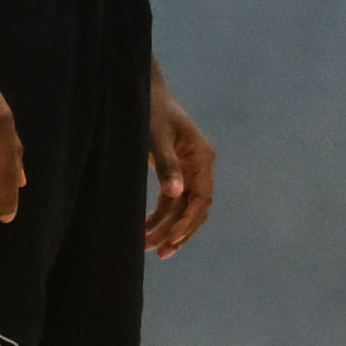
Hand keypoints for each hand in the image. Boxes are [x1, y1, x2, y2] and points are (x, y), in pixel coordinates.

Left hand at [144, 83, 220, 254]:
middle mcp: (201, 166)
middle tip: (161, 253)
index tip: (172, 239)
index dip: (188, 222)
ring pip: (185, 209)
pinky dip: (162, 218)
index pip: (202, 198)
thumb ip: (167, 165)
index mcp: (202, 157)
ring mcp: (190, 170)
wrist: (144, 92)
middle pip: (196, 209)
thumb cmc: (151, 111)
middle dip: (179, 232)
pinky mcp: (177, 172)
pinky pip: (173, 202)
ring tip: (150, 249)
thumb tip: (176, 194)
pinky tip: (148, 233)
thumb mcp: (156, 137)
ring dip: (169, 229)